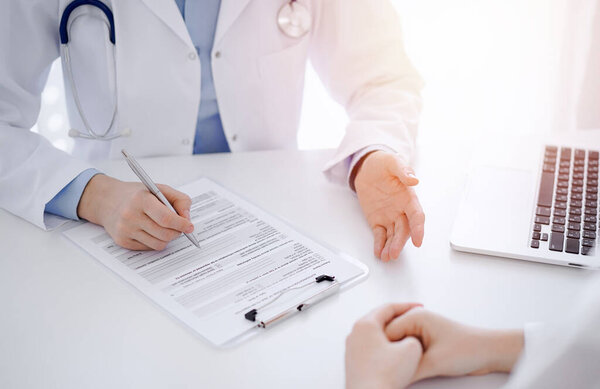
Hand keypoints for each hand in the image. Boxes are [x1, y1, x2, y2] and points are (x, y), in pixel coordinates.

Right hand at [78, 174, 193, 250]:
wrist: (107, 200)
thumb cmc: (137, 195)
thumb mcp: (159, 189)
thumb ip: (180, 200)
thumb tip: (187, 218)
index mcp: (141, 200)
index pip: (166, 218)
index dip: (181, 224)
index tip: (190, 226)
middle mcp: (130, 215)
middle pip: (165, 234)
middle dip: (177, 232)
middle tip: (180, 227)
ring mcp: (125, 230)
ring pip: (159, 244)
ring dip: (167, 238)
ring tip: (164, 227)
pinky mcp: (122, 241)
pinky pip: (149, 248)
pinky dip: (155, 241)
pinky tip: (150, 230)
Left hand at [345, 303, 422, 388]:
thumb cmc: (384, 376)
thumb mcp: (411, 350)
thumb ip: (413, 337)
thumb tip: (409, 339)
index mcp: (366, 324)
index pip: (388, 307)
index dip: (407, 306)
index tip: (419, 307)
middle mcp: (355, 333)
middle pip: (379, 318)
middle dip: (398, 318)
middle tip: (412, 318)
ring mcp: (352, 348)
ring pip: (375, 333)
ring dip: (391, 333)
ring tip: (405, 337)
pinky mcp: (353, 361)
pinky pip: (371, 346)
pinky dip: (384, 345)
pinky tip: (394, 354)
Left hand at [353, 151, 424, 260]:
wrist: (368, 167)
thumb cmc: (384, 164)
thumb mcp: (393, 162)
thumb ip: (403, 171)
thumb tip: (414, 179)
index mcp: (408, 198)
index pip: (417, 216)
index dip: (418, 228)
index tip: (418, 240)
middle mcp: (401, 210)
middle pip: (404, 230)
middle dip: (400, 243)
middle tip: (394, 253)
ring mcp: (389, 216)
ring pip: (393, 235)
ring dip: (391, 247)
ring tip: (386, 257)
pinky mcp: (377, 220)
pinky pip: (380, 235)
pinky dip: (379, 244)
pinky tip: (378, 252)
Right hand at [385, 308, 523, 381]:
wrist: (490, 352)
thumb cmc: (468, 349)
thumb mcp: (433, 363)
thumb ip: (408, 370)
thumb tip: (392, 377)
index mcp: (415, 316)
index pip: (386, 333)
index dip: (384, 351)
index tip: (383, 366)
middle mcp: (415, 320)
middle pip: (391, 339)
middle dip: (391, 354)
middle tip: (390, 370)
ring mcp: (420, 330)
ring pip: (398, 346)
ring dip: (400, 358)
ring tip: (401, 371)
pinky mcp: (425, 340)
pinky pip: (407, 350)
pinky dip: (407, 360)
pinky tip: (409, 369)